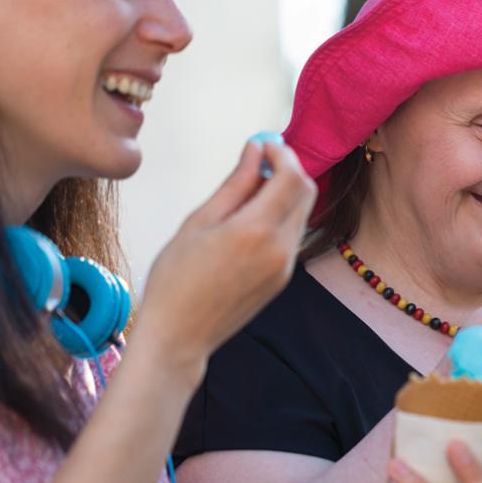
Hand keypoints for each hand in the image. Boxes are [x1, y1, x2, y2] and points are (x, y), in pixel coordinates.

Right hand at [133, 139, 315, 374]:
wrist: (180, 336)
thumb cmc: (175, 279)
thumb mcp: (198, 222)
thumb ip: (234, 184)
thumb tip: (254, 150)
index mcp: (255, 231)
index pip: (292, 177)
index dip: (281, 154)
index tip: (263, 146)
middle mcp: (280, 249)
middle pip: (306, 192)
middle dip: (288, 170)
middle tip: (258, 163)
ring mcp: (285, 266)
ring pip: (301, 213)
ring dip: (284, 194)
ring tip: (246, 194)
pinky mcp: (283, 279)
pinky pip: (292, 235)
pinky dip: (280, 217)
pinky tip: (249, 220)